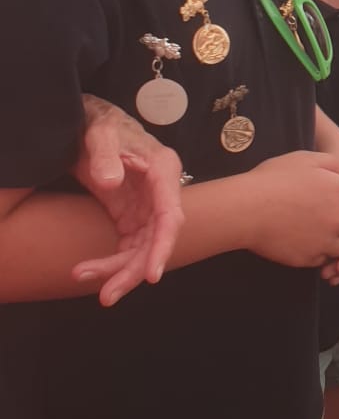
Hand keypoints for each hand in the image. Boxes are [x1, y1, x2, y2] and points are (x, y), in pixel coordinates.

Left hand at [72, 97, 184, 307]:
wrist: (92, 123)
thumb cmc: (101, 123)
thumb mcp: (100, 132)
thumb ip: (105, 153)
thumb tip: (110, 181)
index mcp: (164, 170)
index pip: (171, 216)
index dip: (163, 246)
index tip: (151, 274)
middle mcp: (162, 193)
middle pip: (157, 241)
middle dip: (135, 271)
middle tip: (108, 295)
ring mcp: (148, 208)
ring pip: (142, 250)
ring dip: (119, 272)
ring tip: (89, 283)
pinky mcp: (133, 217)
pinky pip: (127, 248)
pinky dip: (110, 263)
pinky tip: (87, 271)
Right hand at [245, 153, 338, 267]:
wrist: (246, 209)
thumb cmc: (272, 179)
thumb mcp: (304, 160)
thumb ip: (333, 164)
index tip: (330, 202)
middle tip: (319, 219)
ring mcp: (327, 240)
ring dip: (331, 242)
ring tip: (308, 231)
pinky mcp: (311, 258)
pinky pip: (323, 260)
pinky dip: (316, 253)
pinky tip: (299, 241)